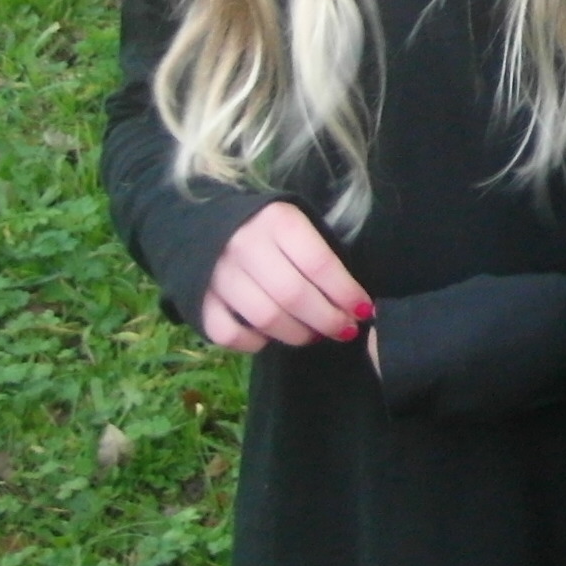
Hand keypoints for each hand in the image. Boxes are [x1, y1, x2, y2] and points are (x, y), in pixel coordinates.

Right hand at [198, 200, 371, 354]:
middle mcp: (246, 245)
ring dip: (298, 334)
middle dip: (328, 320)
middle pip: (294, 296)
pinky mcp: (200, 299)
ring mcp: (218, 274)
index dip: (346, 293)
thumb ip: (323, 257)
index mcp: (279, 222)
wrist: (207, 223)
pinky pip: (229, 334)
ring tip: (315, 335)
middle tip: (345, 330)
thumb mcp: (300, 226)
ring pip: (265, 318)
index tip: (365, 311)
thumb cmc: (271, 229)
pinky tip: (270, 337)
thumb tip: (355, 303)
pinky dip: (254, 343)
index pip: (320, 264)